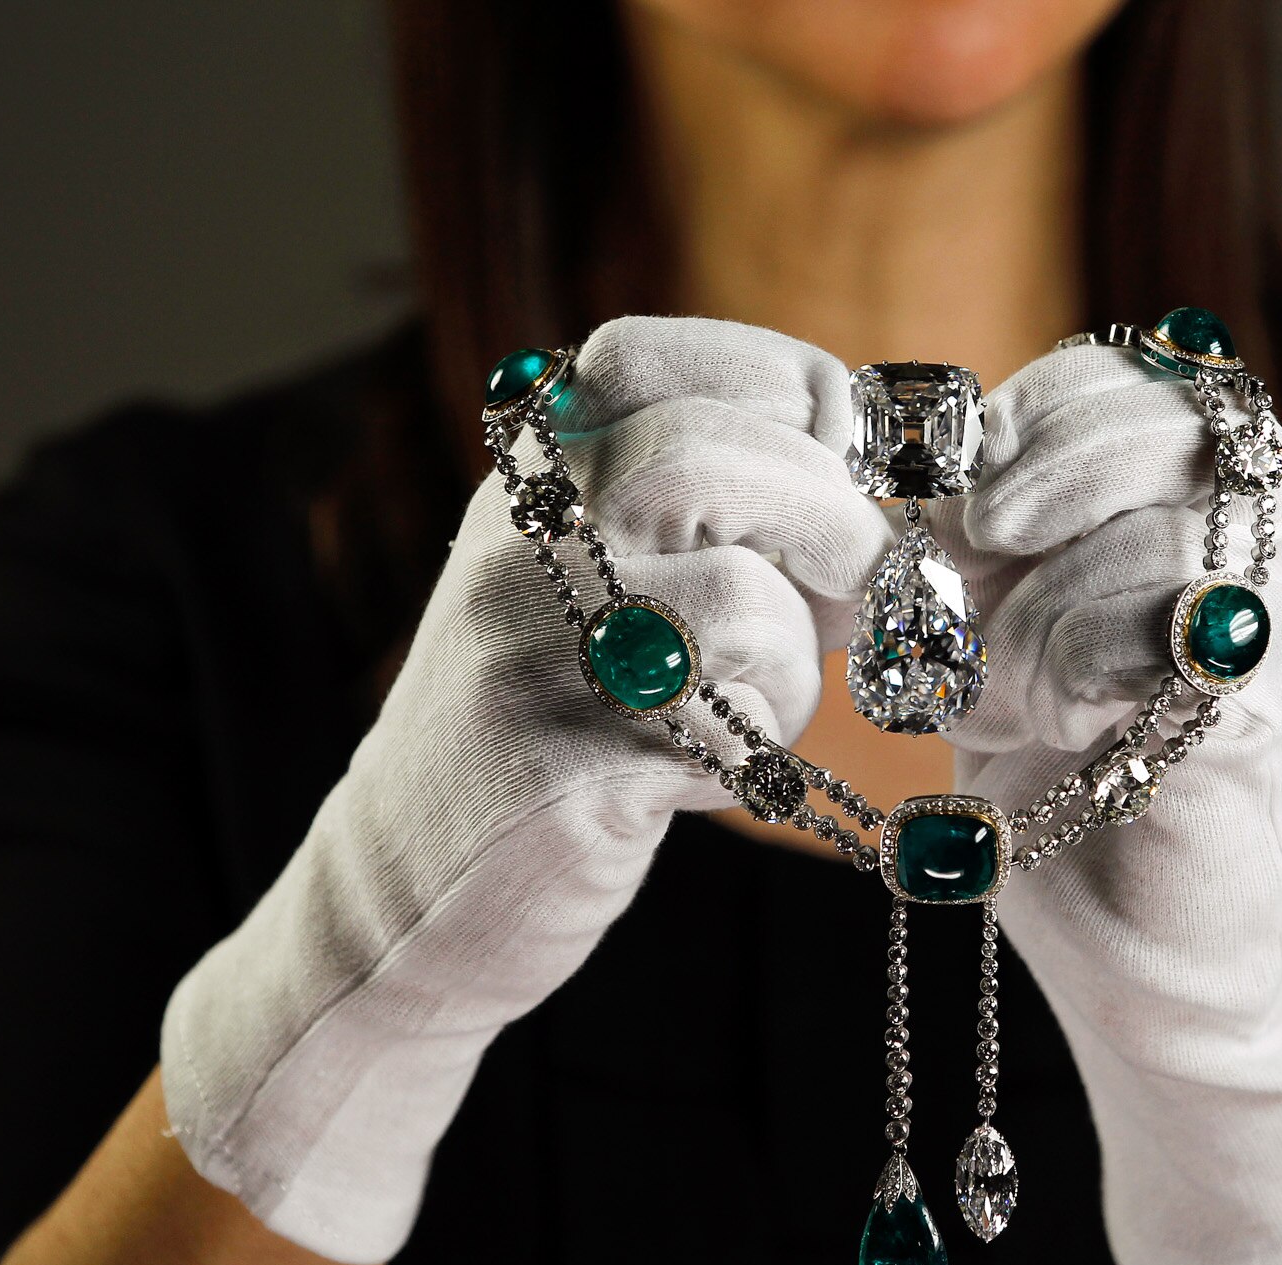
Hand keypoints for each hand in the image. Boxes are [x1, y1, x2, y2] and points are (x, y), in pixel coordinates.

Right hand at [160, 317, 885, 1262]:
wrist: (406, 890)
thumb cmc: (544, 727)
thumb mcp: (592, 583)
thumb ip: (705, 518)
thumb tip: (875, 487)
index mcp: (525, 476)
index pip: (657, 357)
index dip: (785, 389)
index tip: (841, 451)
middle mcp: (519, 536)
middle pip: (712, 454)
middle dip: (830, 517)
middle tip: (861, 584)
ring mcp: (536, 642)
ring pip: (740, 595)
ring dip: (795, 657)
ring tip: (755, 704)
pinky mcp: (573, 753)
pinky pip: (735, 716)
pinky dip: (766, 738)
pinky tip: (712, 766)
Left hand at [944, 342, 1281, 1264]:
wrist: (1156, 954)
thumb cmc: (1068, 790)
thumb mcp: (1003, 646)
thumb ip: (980, 561)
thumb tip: (901, 492)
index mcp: (1190, 519)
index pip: (1143, 382)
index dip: (1041, 411)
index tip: (955, 487)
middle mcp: (1248, 561)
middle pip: (1170, 427)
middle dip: (1043, 476)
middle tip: (971, 550)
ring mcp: (1265, 646)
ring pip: (1166, 539)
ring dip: (1040, 605)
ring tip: (989, 691)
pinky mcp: (1256, 735)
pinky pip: (1177, 646)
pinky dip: (1074, 669)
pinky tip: (1036, 726)